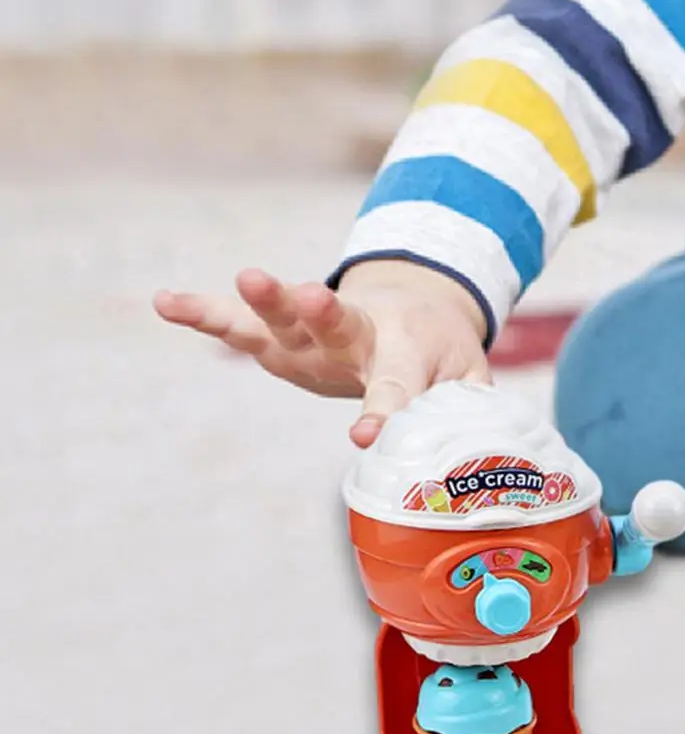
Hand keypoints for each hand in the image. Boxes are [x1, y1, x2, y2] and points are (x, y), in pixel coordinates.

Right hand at [153, 259, 490, 445]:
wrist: (418, 307)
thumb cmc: (441, 358)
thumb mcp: (469, 382)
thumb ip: (466, 411)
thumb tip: (467, 454)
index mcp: (405, 354)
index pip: (393, 389)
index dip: (382, 414)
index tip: (366, 438)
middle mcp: (354, 339)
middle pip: (335, 326)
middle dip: (320, 312)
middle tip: (311, 294)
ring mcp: (312, 336)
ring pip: (284, 318)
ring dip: (265, 300)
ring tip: (245, 279)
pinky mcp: (281, 335)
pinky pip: (239, 325)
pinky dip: (203, 314)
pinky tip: (166, 302)